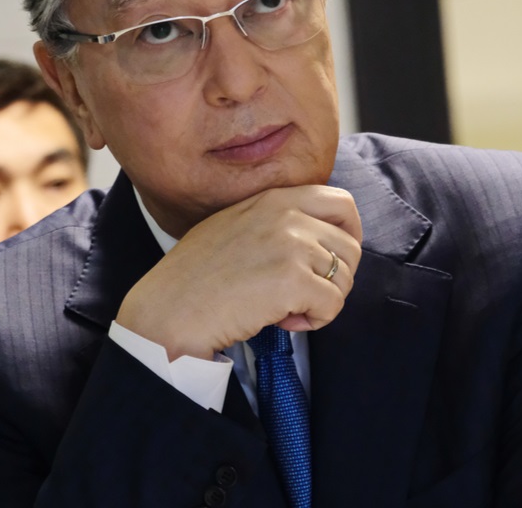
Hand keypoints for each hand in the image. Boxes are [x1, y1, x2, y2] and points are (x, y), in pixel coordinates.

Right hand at [116, 185, 362, 360]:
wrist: (169, 309)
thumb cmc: (194, 276)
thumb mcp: (235, 226)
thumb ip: (275, 222)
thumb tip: (314, 241)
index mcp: (274, 198)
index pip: (341, 202)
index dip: (349, 234)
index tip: (333, 260)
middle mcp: (287, 215)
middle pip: (352, 245)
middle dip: (339, 277)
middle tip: (307, 294)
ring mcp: (292, 246)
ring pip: (345, 278)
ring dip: (322, 302)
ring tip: (286, 310)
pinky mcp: (293, 281)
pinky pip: (333, 305)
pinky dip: (316, 321)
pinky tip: (283, 322)